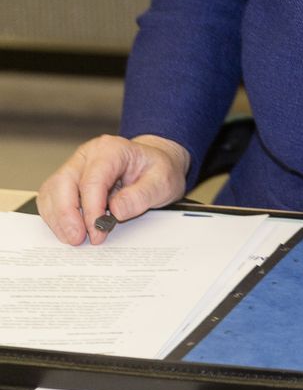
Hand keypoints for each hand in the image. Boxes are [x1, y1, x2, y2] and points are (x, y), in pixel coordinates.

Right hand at [37, 135, 189, 245]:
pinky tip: (69, 231)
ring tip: (74, 238)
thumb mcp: (163, 182)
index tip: (97, 230)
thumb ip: (142, 195)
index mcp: (111, 150)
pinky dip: (56, 217)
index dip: (91, 208)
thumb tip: (117, 211)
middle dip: (67, 215)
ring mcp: (75, 167)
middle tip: (78, 239)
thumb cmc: (159, 170)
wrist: (156, 166)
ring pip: (52, 191)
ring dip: (58, 218)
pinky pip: (52, 199)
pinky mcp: (68, 181)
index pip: (92, 180)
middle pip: (63, 184)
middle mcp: (87, 155)